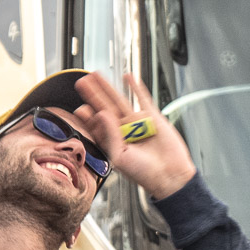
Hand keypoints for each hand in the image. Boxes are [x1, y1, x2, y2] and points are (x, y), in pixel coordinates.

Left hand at [71, 72, 196, 199]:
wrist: (170, 175)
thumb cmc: (144, 173)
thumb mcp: (119, 157)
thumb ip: (109, 134)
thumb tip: (101, 113)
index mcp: (113, 142)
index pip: (96, 124)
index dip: (87, 116)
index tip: (80, 108)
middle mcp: (123, 131)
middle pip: (104, 107)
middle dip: (92, 94)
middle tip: (82, 81)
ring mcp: (137, 123)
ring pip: (119, 100)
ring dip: (107, 87)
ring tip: (96, 75)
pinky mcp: (152, 117)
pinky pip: (142, 98)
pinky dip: (136, 87)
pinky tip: (128, 77)